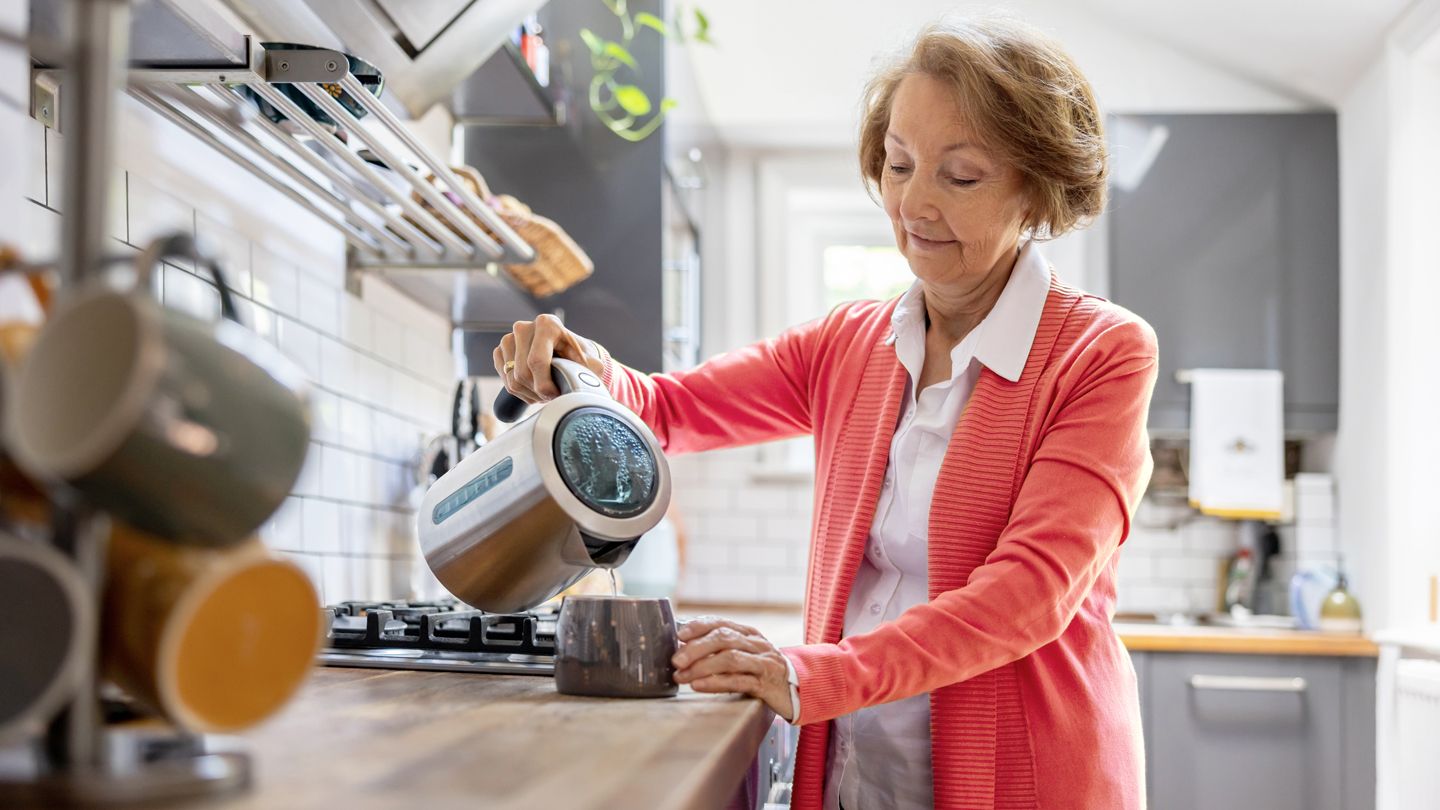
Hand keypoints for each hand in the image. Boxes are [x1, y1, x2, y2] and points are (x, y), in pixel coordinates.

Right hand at [492, 314, 606, 401]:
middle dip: (538, 391)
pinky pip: (505, 380)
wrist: (568, 355)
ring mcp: (509, 338)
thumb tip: (579, 379)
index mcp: (547, 324)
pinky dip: (519, 390)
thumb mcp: (592, 363)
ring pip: (512, 380)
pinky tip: (533, 387)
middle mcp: (525, 327)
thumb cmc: (580, 359)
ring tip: (545, 390)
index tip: (556, 393)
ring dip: (529, 393)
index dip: (545, 385)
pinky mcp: (501, 351)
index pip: (536, 361)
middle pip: (522, 373)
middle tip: (552, 394)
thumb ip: (591, 370)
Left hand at [672, 617, 794, 720]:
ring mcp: (763, 663)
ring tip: (682, 676)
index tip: (679, 635)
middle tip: (676, 660)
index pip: (721, 622)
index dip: (699, 626)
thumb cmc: (762, 671)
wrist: (798, 689)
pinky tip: (699, 686)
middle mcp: (756, 644)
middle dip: (696, 648)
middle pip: (724, 639)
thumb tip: (683, 647)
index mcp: (748, 633)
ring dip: (702, 667)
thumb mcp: (745, 654)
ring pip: (730, 659)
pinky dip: (716, 683)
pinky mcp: (766, 685)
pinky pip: (738, 681)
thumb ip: (720, 649)